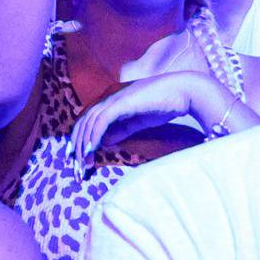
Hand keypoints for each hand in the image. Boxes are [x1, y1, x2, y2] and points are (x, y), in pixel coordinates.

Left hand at [69, 71, 231, 161]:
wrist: (183, 92)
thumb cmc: (163, 105)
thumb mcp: (137, 121)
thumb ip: (120, 129)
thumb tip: (104, 141)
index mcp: (110, 100)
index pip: (86, 120)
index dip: (79, 139)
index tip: (77, 158)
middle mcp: (107, 97)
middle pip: (83, 123)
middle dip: (77, 146)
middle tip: (77, 167)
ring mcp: (113, 98)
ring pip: (88, 124)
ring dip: (84, 146)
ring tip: (83, 164)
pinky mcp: (120, 102)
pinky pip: (100, 121)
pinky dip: (94, 136)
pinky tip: (91, 151)